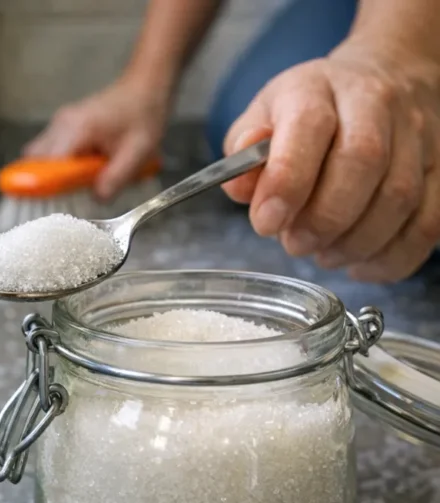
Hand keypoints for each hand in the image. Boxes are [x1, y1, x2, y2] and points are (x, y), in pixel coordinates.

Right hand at [24, 75, 169, 199]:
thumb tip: (97, 199)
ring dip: (52, 173)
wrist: (144, 89)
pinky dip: (57, 165)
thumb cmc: (143, 116)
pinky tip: (79, 169)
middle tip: (68, 193)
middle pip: (34, 160)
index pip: (46, 163)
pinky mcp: (62, 127)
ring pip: (37, 156)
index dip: (44, 185)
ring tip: (79, 180)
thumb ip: (116, 178)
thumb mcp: (138, 152)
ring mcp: (58, 123)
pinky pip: (48, 151)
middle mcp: (61, 124)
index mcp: (77, 128)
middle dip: (46, 180)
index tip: (49, 203)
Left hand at [223, 40, 439, 282]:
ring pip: (400, 195)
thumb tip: (240, 189)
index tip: (266, 222)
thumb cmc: (311, 109)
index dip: (286, 180)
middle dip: (324, 217)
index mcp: (318, 88)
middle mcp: (375, 104)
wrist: (384, 79)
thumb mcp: (263, 117)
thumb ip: (244, 155)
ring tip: (324, 253)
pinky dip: (392, 257)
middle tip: (295, 243)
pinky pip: (428, 222)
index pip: (308, 125)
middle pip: (363, 161)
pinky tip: (359, 264)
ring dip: (356, 241)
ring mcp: (418, 135)